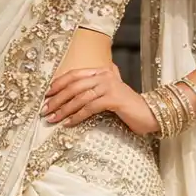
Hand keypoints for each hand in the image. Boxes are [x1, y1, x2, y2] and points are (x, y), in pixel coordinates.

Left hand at [43, 64, 158, 134]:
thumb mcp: (110, 93)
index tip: (45, 95)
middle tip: (45, 110)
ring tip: (53, 119)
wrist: (149, 113)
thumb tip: (72, 93)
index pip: (74, 75)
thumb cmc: (127, 107)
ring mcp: (109, 86)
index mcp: (102, 71)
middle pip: (74, 86)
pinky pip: (90, 108)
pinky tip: (68, 123)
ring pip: (80, 97)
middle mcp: (104, 75)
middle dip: (57, 98)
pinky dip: (77, 116)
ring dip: (64, 109)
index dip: (58, 84)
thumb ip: (96, 87)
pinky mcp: (114, 98)